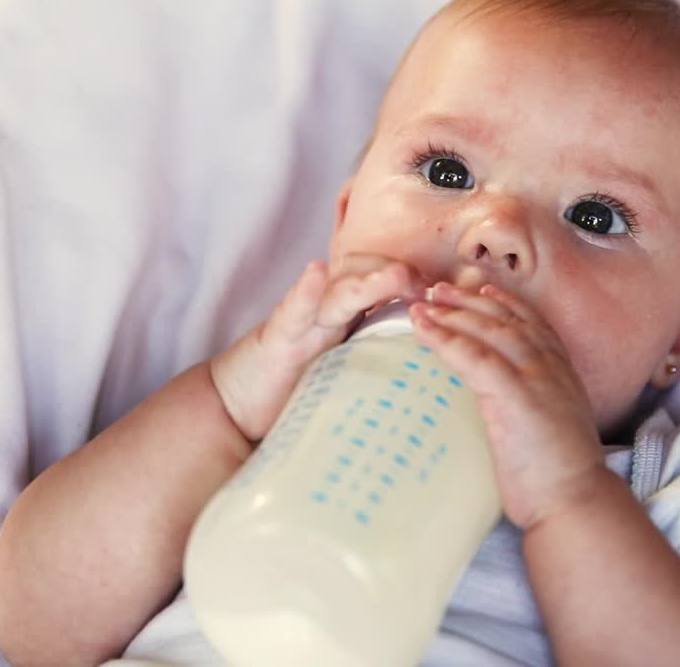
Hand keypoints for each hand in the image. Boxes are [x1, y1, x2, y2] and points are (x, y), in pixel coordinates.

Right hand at [211, 255, 427, 440]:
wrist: (236, 407)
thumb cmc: (296, 390)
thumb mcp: (348, 372)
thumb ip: (381, 362)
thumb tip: (433, 372)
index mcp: (346, 317)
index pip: (382, 280)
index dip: (412, 279)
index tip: (443, 291)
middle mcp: (325, 311)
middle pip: (364, 274)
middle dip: (397, 273)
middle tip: (428, 287)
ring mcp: (302, 322)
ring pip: (338, 289)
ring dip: (368, 279)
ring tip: (397, 276)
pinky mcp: (277, 340)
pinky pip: (293, 310)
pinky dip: (305, 290)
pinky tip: (315, 271)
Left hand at [410, 282, 607, 531]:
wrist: (575, 502)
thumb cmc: (557, 476)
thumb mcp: (549, 427)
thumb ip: (531, 405)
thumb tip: (503, 405)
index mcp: (561, 373)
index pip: (532, 324)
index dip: (505, 304)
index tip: (481, 290)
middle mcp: (551, 368)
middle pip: (505, 320)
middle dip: (469, 301)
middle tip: (438, 290)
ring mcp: (536, 379)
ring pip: (489, 331)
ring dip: (452, 314)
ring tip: (422, 305)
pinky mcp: (516, 397)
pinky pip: (475, 358)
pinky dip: (446, 339)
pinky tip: (424, 329)